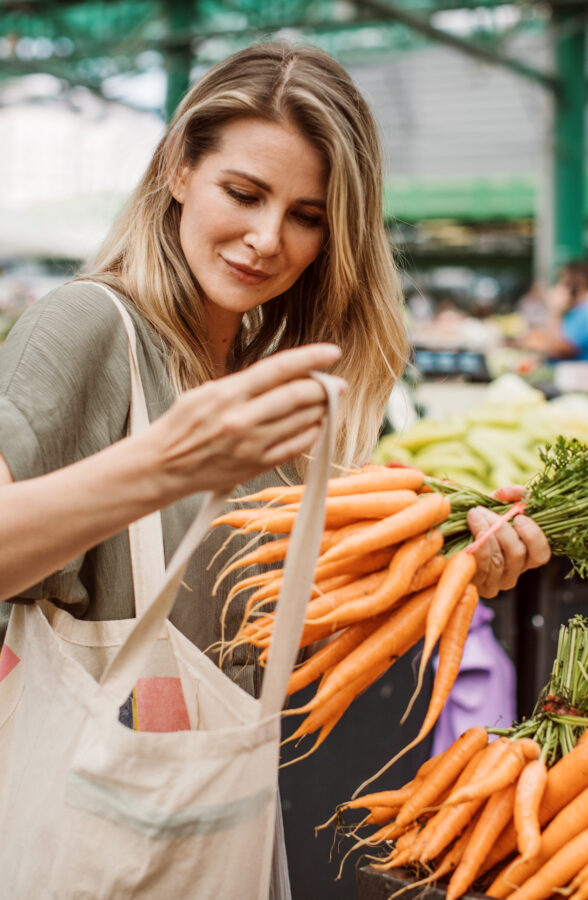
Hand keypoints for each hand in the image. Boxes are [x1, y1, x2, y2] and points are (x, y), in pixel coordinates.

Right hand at [143, 343, 346, 499]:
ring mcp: (251, 445)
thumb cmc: (183, 425)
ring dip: (321, 410)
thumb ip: (244, 384)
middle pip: (298, 396)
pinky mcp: (256, 465)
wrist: (164, 466)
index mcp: (227, 394)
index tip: (332, 352)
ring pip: (302, 422)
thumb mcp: (207, 392)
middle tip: (337, 384)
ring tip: (326, 403)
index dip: (310, 358)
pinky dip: (312, 434)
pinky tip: (315, 425)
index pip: (278, 369)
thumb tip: (283, 375)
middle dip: (324, 388)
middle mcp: (242, 419)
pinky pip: (296, 447)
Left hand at [467, 485, 550, 597]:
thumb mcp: (493, 506)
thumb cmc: (474, 524)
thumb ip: (509, 496)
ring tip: (474, 515)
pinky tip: (468, 530)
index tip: (519, 518)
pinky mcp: (478, 585)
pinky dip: (476, 545)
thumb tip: (520, 491)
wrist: (445, 541)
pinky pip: (481, 566)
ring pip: (498, 560)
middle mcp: (513, 572)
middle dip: (501, 528)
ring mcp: (495, 582)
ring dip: (485, 533)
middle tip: (483, 511)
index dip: (534, 536)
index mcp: (524, 556)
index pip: (541, 554)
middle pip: (517, 553)